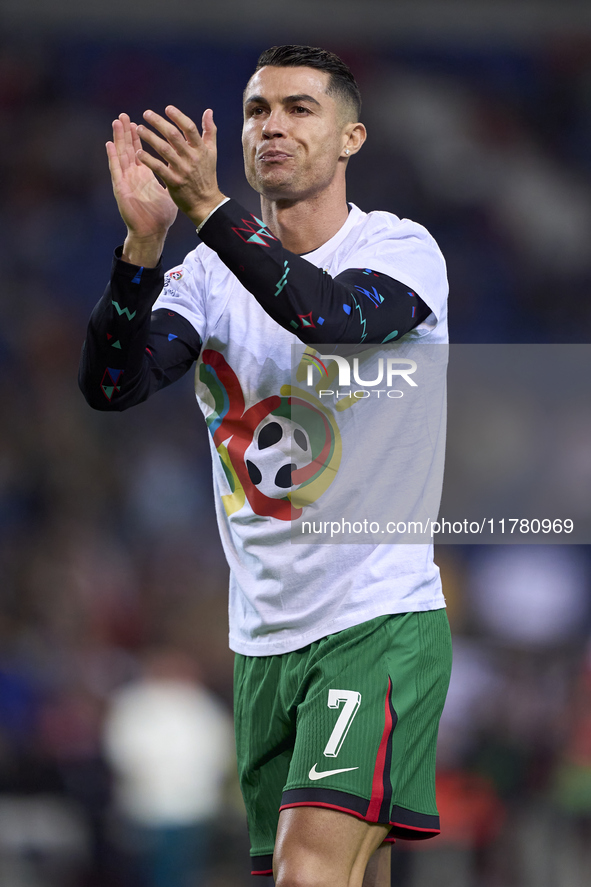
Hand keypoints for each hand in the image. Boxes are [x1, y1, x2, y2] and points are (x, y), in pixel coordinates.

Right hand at [107, 114, 177, 265]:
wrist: (152, 232)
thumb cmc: (160, 216)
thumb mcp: (169, 192)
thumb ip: (171, 178)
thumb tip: (181, 170)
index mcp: (145, 175)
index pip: (141, 151)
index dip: (139, 137)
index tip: (140, 122)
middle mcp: (134, 175)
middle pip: (129, 149)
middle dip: (127, 132)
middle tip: (125, 115)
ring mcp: (126, 181)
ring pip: (121, 155)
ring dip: (118, 139)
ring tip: (117, 122)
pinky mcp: (121, 188)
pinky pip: (116, 170)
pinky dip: (112, 157)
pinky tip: (109, 144)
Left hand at [135, 106, 224, 227]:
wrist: (206, 203)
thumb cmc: (207, 175)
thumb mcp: (212, 152)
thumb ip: (210, 131)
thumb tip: (208, 111)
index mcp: (200, 149)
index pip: (189, 128)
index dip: (178, 117)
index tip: (167, 108)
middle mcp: (191, 158)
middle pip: (174, 136)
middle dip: (159, 123)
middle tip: (146, 114)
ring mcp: (182, 170)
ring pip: (164, 150)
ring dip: (150, 138)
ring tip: (138, 129)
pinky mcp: (174, 182)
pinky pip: (159, 168)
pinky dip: (148, 160)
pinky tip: (138, 152)